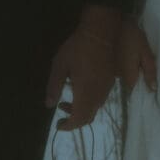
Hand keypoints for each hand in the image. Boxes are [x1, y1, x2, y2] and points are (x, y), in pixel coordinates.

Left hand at [45, 6, 120, 130]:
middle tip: (62, 114)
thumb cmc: (77, 48)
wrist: (101, 33)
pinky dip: (88, 103)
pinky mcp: (110, 82)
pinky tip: (80, 92)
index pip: (78, 119)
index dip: (68, 126)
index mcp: (85, 94)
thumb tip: (49, 105)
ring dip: (81, 111)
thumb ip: (54, 87)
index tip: (59, 125)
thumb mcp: (60, 66)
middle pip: (87, 118)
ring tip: (67, 102)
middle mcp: (97, 96)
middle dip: (74, 120)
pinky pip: (99, 100)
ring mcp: (106, 89)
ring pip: (94, 110)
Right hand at [118, 18, 156, 91]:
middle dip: (140, 76)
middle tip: (148, 65)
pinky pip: (122, 67)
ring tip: (140, 57)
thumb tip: (153, 89)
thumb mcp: (145, 52)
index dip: (145, 88)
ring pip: (127, 74)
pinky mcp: (111, 62)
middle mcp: (119, 77)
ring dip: (134, 69)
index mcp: (129, 76)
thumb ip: (149, 70)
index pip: (138, 90)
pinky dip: (128, 63)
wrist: (112, 22)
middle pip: (133, 82)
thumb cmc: (131, 37)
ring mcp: (113, 70)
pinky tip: (131, 54)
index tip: (153, 85)